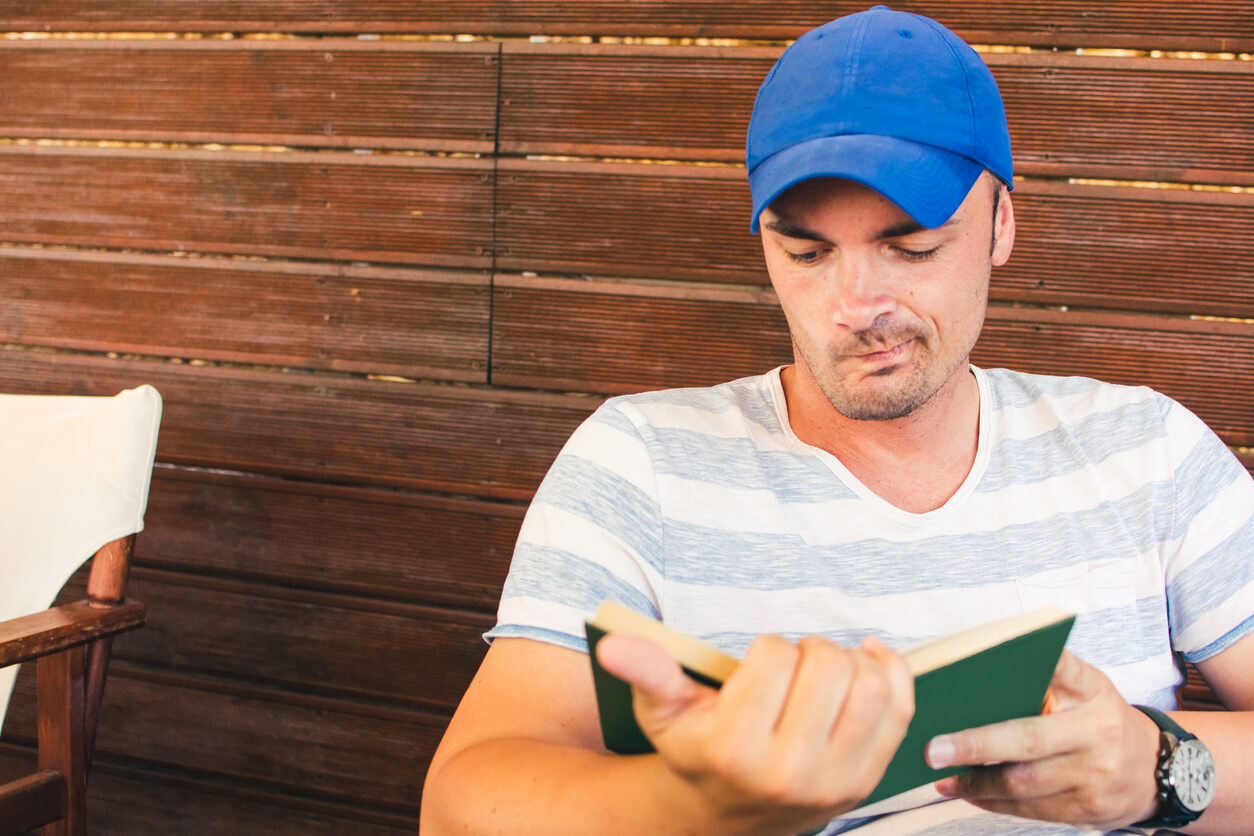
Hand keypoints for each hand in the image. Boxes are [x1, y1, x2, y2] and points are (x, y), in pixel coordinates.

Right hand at [596, 632, 913, 835]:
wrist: (735, 814)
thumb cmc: (700, 748)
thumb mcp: (664, 712)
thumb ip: (647, 672)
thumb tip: (613, 644)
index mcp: (735, 748)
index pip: (775, 657)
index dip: (768, 648)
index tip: (758, 664)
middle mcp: (788, 771)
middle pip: (828, 666)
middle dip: (811, 649)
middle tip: (796, 662)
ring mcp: (834, 780)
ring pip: (870, 685)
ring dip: (851, 660)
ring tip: (826, 667)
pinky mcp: (867, 781)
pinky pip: (900, 709)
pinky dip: (890, 674)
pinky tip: (865, 665)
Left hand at [924, 649, 1160, 828]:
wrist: (1159, 770)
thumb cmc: (1103, 718)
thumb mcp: (1090, 687)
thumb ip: (1052, 674)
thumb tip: (989, 664)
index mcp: (1093, 695)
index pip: (1061, 671)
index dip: (1032, 666)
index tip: (986, 662)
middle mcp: (1097, 736)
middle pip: (1028, 741)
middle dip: (977, 746)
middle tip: (935, 750)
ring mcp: (1094, 778)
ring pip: (1024, 784)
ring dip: (976, 782)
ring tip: (941, 775)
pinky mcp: (1087, 810)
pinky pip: (1031, 809)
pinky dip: (993, 802)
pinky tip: (966, 792)